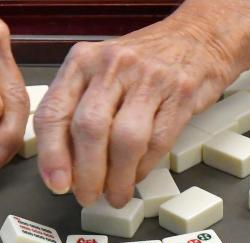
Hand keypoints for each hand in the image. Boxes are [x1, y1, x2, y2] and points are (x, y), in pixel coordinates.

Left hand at [34, 12, 244, 206]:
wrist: (197, 39)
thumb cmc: (142, 65)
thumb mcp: (100, 75)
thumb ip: (78, 113)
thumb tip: (65, 169)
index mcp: (82, 61)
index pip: (54, 112)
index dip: (52, 155)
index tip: (56, 184)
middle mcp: (112, 65)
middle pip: (89, 129)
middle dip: (86, 173)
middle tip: (87, 196)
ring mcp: (148, 78)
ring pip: (125, 140)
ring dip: (118, 178)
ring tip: (116, 195)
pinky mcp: (180, 94)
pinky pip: (157, 142)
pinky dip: (143, 168)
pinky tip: (137, 177)